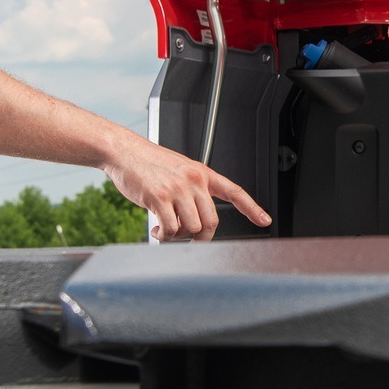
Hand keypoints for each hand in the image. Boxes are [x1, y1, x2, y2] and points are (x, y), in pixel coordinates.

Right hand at [104, 135, 271, 241]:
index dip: (252, 208)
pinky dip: (164, 236)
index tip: (264, 220)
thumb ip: (192, 190)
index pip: (234, 191)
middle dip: (200, 237)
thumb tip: (196, 220)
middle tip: (185, 237)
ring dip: (178, 236)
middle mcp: (194, 180)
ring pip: (192, 229)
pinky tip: (157, 229)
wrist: (124, 151)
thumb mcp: (179, 170)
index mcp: (202, 173)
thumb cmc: (148, 163)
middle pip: (211, 222)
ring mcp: (178, 189)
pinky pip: (171, 229)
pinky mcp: (159, 198)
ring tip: (166, 229)